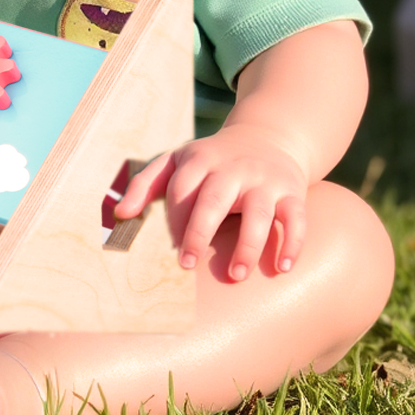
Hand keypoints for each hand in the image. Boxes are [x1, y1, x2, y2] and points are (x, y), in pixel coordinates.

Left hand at [115, 124, 307, 281]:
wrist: (266, 139)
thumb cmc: (210, 162)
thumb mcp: (176, 162)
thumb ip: (145, 184)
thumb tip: (118, 213)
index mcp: (199, 159)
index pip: (182, 188)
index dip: (174, 219)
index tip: (170, 249)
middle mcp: (232, 167)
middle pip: (214, 198)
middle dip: (199, 232)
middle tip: (187, 265)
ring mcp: (264, 179)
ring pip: (259, 212)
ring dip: (247, 245)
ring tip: (235, 275)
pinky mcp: (292, 191)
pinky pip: (296, 217)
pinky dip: (292, 242)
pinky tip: (283, 268)